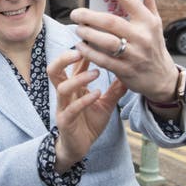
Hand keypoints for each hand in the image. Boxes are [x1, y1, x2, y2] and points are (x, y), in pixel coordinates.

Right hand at [47, 51, 126, 171]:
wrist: (79, 147)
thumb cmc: (89, 123)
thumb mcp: (106, 104)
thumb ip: (115, 89)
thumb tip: (130, 73)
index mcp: (73, 87)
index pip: (72, 64)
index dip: (79, 50)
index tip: (92, 38)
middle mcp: (65, 94)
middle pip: (54, 70)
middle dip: (65, 58)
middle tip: (81, 50)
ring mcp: (63, 107)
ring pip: (62, 87)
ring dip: (79, 78)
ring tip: (96, 73)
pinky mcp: (65, 121)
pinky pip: (72, 108)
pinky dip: (84, 100)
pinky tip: (97, 94)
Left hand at [70, 0, 178, 101]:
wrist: (161, 78)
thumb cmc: (154, 45)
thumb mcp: (155, 22)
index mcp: (148, 20)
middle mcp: (142, 36)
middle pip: (110, 22)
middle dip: (89, 16)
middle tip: (75, 13)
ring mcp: (134, 54)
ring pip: (105, 41)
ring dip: (87, 33)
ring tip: (77, 28)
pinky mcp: (125, 70)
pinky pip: (102, 60)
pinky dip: (89, 52)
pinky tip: (80, 46)